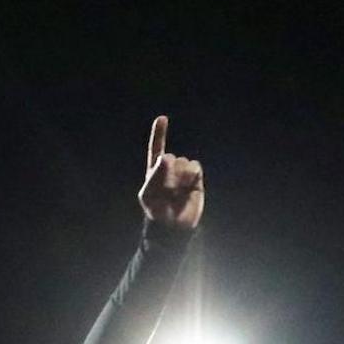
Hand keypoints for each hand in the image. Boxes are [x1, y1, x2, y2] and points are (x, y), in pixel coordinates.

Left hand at [138, 116, 204, 231]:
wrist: (174, 225)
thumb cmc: (157, 210)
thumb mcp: (148, 194)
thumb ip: (155, 174)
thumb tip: (166, 156)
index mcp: (154, 170)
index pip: (156, 148)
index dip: (159, 133)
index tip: (162, 118)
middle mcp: (170, 168)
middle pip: (171, 158)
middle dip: (168, 173)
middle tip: (166, 191)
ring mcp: (183, 172)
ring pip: (183, 162)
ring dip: (179, 177)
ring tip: (176, 192)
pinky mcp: (195, 178)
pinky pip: (194, 167)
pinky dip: (190, 176)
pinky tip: (187, 187)